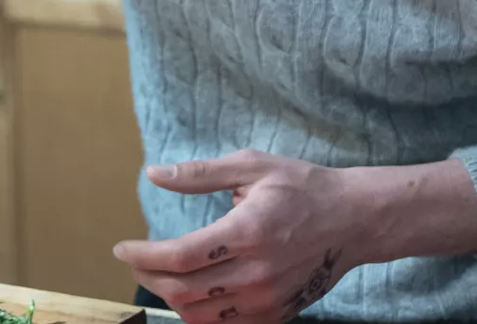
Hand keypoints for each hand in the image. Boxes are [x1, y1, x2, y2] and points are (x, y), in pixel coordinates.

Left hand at [114, 150, 363, 322]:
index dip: (143, 256)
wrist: (354, 221)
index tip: (122, 248)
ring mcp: (267, 300)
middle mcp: (256, 273)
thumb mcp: (252, 167)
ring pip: (199, 316)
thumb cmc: (301, 188)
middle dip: (147, 278)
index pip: (180, 257)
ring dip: (169, 298)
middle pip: (183, 292)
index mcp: (247, 232)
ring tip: (158, 275)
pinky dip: (198, 313)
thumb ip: (201, 174)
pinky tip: (189, 291)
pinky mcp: (276, 315)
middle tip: (135, 261)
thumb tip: (154, 173)